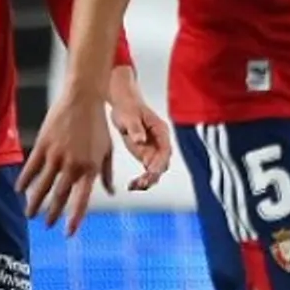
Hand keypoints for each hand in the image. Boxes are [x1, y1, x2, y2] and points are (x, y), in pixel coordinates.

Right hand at [17, 85, 117, 231]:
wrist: (83, 100)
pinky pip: (31, 167)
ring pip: (42, 185)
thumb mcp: (107, 151)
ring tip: (30, 214)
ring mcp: (56, 155)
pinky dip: (24, 180)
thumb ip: (106, 174)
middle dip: (52, 213)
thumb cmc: (97, 126)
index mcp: (90, 168)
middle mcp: (73, 165)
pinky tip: (19, 191)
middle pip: (59, 196)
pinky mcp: (43, 145)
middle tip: (47, 225)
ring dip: (35, 202)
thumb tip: (112, 192)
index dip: (74, 218)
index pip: (81, 199)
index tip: (68, 233)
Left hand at [104, 63, 169, 191]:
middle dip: (153, 175)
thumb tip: (140, 140)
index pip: (166, 150)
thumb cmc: (128, 106)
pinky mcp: (145, 154)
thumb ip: (135, 128)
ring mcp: (153, 149)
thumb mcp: (129, 115)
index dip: (160, 162)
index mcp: (161, 131)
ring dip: (148, 180)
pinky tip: (131, 186)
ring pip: (156, 170)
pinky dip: (141, 179)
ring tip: (134, 186)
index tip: (150, 171)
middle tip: (140, 183)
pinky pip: (146, 170)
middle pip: (163, 163)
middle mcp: (160, 142)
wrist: (123, 104)